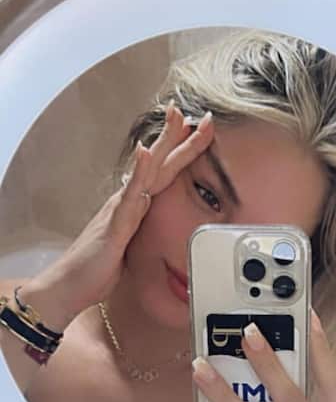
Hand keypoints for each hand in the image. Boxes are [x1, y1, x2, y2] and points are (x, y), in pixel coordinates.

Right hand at [27, 103, 214, 322]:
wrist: (68, 286)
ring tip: (178, 118)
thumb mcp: (129, 249)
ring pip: (148, 171)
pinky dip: (139, 172)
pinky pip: (130, 195)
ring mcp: (120, 209)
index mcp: (134, 207)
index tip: (198, 132)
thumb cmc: (96, 270)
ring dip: (164, 144)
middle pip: (159, 163)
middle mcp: (127, 201)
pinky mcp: (114, 223)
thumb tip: (153, 232)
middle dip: (180, 138)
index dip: (181, 154)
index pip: (162, 175)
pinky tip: (145, 152)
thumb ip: (140, 233)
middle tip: (202, 115)